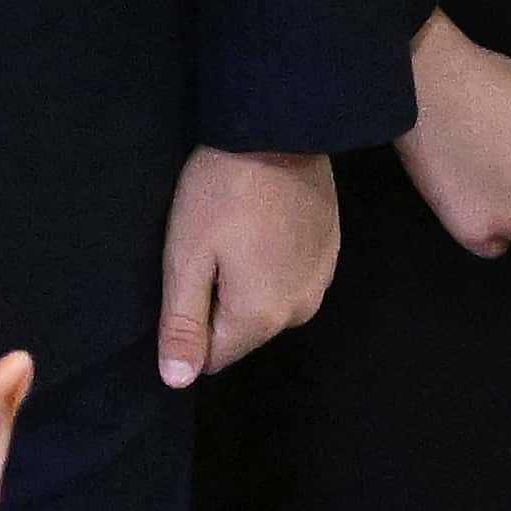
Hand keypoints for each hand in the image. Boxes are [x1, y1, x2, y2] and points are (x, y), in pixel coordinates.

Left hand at [153, 146, 340, 388]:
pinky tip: (263, 222)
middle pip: (244, 330)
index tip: (189, 274)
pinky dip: (275, 260)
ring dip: (250, 280)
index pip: (215, 356)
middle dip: (221, 301)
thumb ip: (183, 323)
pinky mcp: (332, 250)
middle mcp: (300, 311)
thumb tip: (178, 381)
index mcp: (261, 318)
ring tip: (237, 231)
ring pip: (270, 303)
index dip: (192, 321)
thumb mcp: (187, 256)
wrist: (280, 128)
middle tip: (209, 246)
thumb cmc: (222, 192)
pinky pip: (292, 276)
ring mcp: (322, 280)